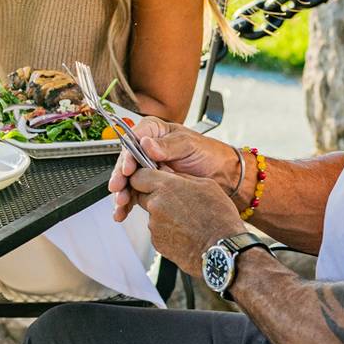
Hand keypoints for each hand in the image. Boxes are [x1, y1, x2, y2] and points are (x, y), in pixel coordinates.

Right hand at [109, 116, 242, 221]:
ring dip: (122, 192)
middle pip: (126, 161)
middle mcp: (147, 148)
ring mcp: (148, 167)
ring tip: (121, 204)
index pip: (133, 141)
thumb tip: (146, 144)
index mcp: (154, 132)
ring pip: (128, 179)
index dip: (127, 156)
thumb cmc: (209, 154)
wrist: (224, 176)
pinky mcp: (151, 184)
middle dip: (121, 177)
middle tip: (119, 188)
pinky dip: (129, 203)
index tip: (128, 169)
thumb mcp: (189, 145)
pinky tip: (123, 211)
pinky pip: (136, 192)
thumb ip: (167, 146)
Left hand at [124, 168, 246, 270]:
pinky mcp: (157, 241)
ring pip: (152, 214)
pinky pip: (158, 231)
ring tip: (187, 221)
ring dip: (163, 215)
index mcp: (166, 187)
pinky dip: (168, 231)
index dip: (144, 178)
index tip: (151, 180)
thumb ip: (181, 177)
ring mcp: (154, 225)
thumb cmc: (219, 217)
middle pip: (142, 195)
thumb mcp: (206, 186)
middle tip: (174, 201)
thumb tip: (167, 174)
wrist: (222, 251)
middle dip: (154, 196)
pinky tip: (185, 233)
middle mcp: (155, 204)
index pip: (138, 176)